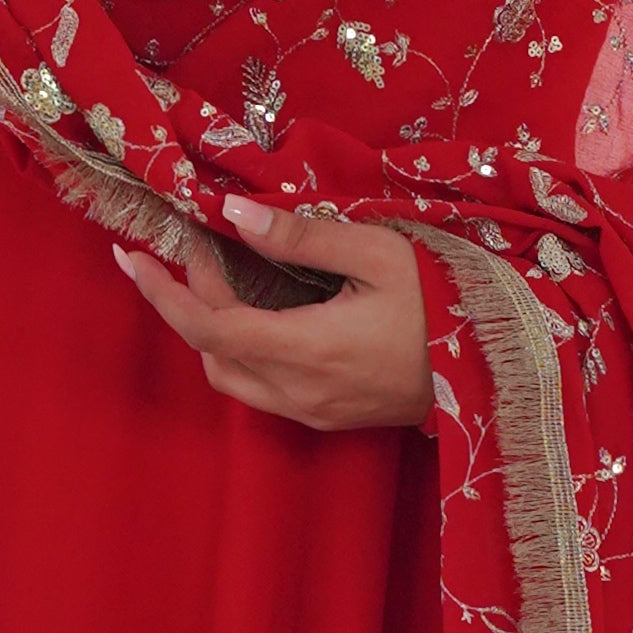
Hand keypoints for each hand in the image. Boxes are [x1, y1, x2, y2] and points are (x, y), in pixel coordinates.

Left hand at [110, 197, 436, 431]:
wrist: (500, 371)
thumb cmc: (447, 301)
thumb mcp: (380, 252)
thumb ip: (302, 235)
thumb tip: (233, 213)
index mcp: (308, 350)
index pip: (208, 327)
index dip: (164, 293)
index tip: (133, 258)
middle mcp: (301, 393)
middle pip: (212, 355)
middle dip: (190, 303)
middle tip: (195, 250)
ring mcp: (316, 413)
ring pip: (234, 378)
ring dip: (215, 331)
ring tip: (223, 277)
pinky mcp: (332, 419)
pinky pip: (264, 389)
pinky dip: (245, 350)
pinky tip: (260, 313)